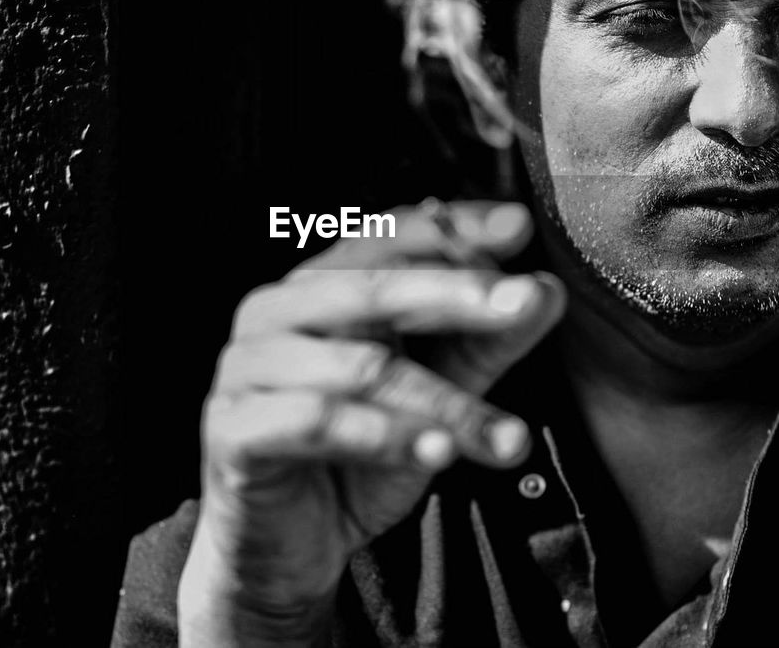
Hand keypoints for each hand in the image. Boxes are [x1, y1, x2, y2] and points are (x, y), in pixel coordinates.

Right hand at [178, 201, 565, 646]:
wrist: (285, 550)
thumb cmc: (355, 458)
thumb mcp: (435, 398)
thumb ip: (484, 345)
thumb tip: (544, 292)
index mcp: (319, 286)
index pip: (388, 235)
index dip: (453, 228)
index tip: (520, 229)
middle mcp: (276, 311)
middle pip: (371, 285)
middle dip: (455, 292)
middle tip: (522, 302)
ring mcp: (248, 368)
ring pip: (359, 367)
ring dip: (443, 401)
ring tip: (508, 432)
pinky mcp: (234, 430)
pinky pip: (314, 422)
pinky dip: (382, 436)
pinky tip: (437, 454)